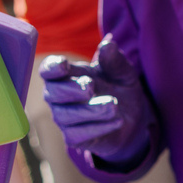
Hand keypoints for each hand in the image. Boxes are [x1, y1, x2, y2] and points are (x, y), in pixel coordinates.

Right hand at [40, 38, 150, 164]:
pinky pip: (77, 135)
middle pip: (50, 93)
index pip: (48, 70)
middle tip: (90, 86)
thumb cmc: (120, 88)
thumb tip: (108, 44)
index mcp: (68, 75)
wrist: (134, 118)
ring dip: (89, 110)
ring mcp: (65, 118)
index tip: (64, 65)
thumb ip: (115, 60)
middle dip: (70, 89)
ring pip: (65, 116)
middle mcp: (60, 97)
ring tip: (114, 105)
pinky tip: (118, 120)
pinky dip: (98, 127)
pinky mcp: (74, 138)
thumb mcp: (124, 72)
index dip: (51, 68)